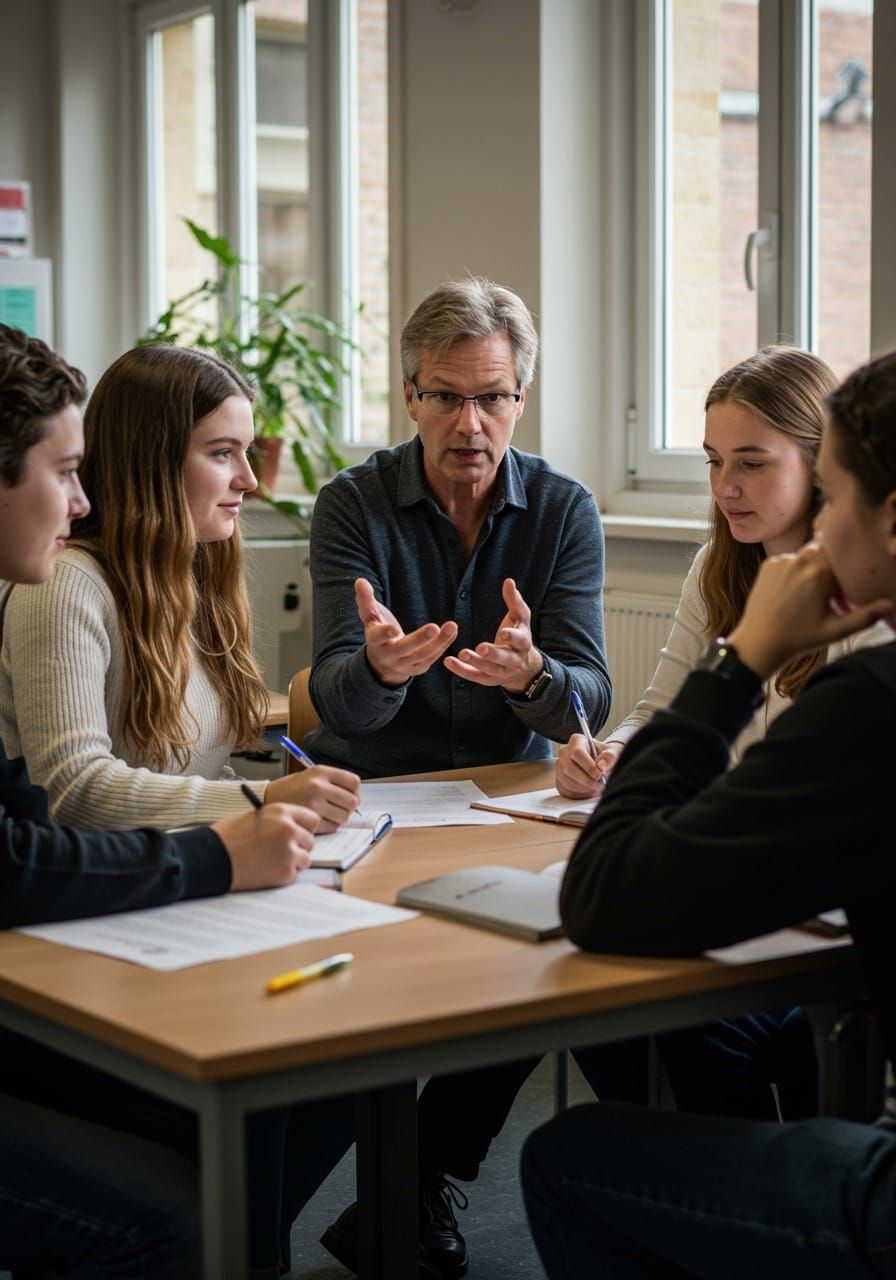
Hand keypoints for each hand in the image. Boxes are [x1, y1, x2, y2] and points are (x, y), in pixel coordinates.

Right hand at [213, 804, 319, 890]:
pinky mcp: (285, 872)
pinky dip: (283, 875)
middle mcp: (289, 829)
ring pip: (305, 858)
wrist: (211, 858)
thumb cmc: (227, 837)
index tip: (300, 832)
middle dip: (299, 846)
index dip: (305, 827)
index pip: (312, 818)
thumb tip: (295, 827)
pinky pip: (294, 875)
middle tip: (281, 850)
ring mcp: (289, 852)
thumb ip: (278, 820)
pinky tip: (265, 871)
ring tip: (270, 861)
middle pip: (310, 840)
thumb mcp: (255, 816)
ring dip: (293, 862)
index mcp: (281, 812)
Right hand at [265, 765, 361, 832]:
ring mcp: (314, 803)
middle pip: (352, 801)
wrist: (267, 798)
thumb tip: (356, 796)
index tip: (350, 796)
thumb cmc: (291, 788)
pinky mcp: (310, 819)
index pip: (353, 782)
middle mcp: (318, 785)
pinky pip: (333, 827)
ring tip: (329, 815)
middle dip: (349, 807)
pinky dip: (330, 826)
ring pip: (344, 816)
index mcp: (321, 771)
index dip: (355, 791)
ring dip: (340, 818)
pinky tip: (322, 821)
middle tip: (340, 808)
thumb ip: (333, 782)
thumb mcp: (311, 776)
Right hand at [355, 578, 457, 687]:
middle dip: (420, 639)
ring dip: (439, 642)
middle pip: (405, 648)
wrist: (383, 664)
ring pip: (423, 654)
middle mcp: (389, 655)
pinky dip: (443, 645)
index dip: (385, 634)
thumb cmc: (378, 634)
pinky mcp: (418, 668)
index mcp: (375, 642)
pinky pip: (431, 658)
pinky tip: (452, 631)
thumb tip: (360, 581)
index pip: (378, 638)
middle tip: (434, 627)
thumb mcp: (370, 618)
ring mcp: (404, 664)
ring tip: (452, 626)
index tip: (394, 630)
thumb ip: (366, 600)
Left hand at [443, 578, 542, 692]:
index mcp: (523, 643)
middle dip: (493, 653)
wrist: (522, 667)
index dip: (512, 637)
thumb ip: (514, 601)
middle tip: (480, 647)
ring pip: (488, 669)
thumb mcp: (520, 618)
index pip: (520, 640)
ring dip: (475, 662)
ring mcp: (501, 672)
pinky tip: (448, 661)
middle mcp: (514, 660)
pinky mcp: (488, 679)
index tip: (504, 633)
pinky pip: (474, 676)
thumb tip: (508, 581)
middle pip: (504, 658)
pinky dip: (461, 670)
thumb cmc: (518, 635)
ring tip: (461, 653)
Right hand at [556, 736, 622, 798]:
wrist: (602, 764)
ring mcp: (559, 766)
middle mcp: (564, 752)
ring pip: (567, 780)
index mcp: (577, 741)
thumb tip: (601, 765)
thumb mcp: (613, 753)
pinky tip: (589, 790)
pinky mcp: (559, 779)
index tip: (599, 775)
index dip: (588, 766)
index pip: (577, 753)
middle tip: (600, 785)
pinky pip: (565, 789)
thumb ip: (610, 757)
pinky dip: (579, 793)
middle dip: (586, 780)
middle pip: (569, 768)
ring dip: (583, 788)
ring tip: (597, 787)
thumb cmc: (606, 756)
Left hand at [728, 542, 893, 681]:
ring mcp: (781, 561)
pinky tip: (792, 593)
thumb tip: (889, 605)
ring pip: (806, 555)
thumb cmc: (798, 639)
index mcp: (819, 573)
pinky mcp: (768, 564)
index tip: (839, 596)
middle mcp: (799, 561)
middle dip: (829, 569)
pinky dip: (794, 570)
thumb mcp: (835, 630)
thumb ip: (864, 617)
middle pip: (825, 553)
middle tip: (825, 594)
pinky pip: (789, 559)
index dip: (845, 577)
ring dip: (811, 568)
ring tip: (807, 596)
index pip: (843, 560)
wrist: (758, 642)